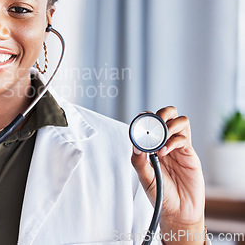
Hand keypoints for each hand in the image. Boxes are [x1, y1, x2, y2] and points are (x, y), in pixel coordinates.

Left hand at [131, 106, 205, 244]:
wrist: (179, 212)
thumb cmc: (161, 195)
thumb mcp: (144, 178)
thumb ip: (138, 161)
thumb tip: (135, 144)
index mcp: (152, 145)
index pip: (150, 122)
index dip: (145, 118)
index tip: (140, 120)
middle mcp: (166, 143)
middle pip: (168, 115)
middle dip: (161, 114)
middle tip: (155, 125)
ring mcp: (179, 148)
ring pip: (180, 121)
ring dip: (169, 125)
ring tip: (161, 140)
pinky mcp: (190, 155)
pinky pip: (184, 138)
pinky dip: (173, 141)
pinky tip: (164, 152)